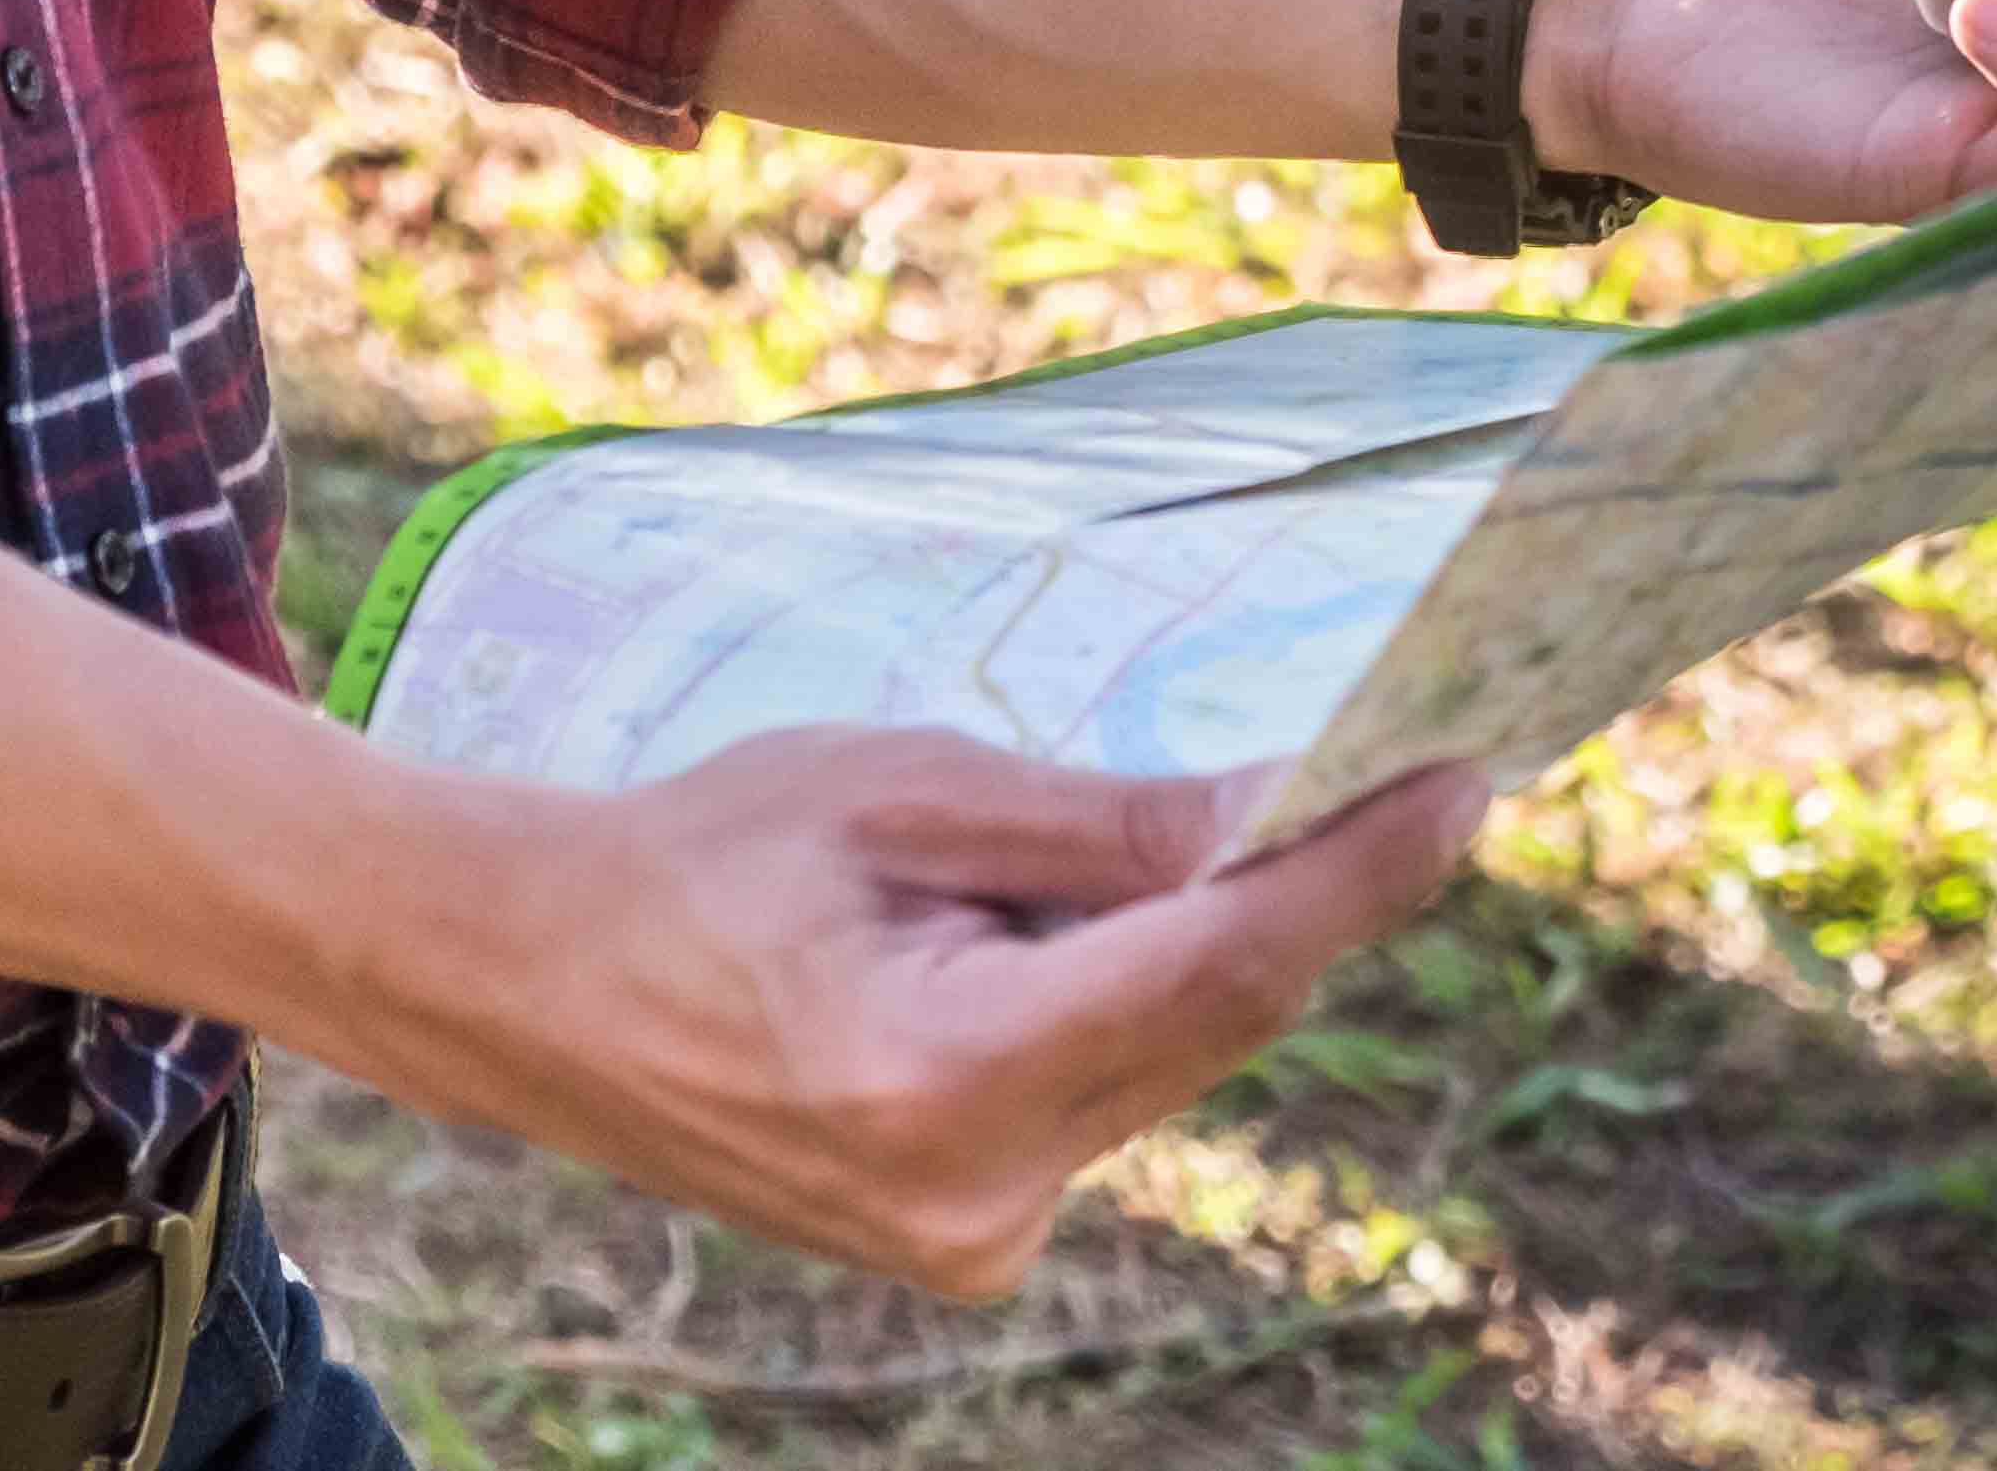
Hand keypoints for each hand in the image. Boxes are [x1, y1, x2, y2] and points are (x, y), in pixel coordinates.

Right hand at [376, 731, 1484, 1297]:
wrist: (531, 989)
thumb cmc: (699, 856)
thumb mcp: (892, 788)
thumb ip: (1092, 822)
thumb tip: (1274, 811)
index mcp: (942, 1074)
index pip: (1220, 966)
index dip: (1359, 873)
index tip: (1465, 784)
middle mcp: (977, 1191)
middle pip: (1213, 1015)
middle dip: (1288, 886)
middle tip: (1365, 754)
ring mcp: (972, 1237)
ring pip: (1170, 1055)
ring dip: (1184, 940)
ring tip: (1066, 841)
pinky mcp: (967, 1242)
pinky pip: (1107, 1091)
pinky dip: (1117, 996)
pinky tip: (1038, 927)